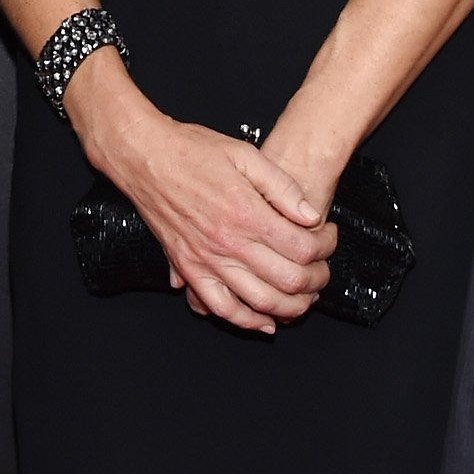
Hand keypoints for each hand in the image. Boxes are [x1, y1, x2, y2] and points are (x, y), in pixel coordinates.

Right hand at [72, 63, 334, 331]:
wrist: (145, 156)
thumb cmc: (192, 150)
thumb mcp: (246, 155)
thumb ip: (282, 187)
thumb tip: (310, 216)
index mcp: (247, 213)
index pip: (303, 247)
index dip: (325, 247)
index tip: (329, 237)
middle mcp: (228, 242)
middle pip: (289, 280)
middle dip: (317, 279)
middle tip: (322, 269)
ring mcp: (206, 259)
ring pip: (260, 301)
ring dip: (291, 307)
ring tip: (305, 297)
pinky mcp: (188, 268)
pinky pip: (220, 307)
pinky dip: (245, 321)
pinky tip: (264, 322)